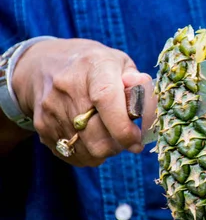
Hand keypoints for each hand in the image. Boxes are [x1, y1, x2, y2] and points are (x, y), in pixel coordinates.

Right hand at [12, 38, 150, 166]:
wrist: (45, 65)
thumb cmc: (94, 66)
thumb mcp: (120, 63)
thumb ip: (139, 85)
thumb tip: (148, 107)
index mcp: (94, 67)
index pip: (106, 100)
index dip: (124, 127)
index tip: (137, 139)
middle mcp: (68, 87)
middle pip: (98, 138)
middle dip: (119, 145)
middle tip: (126, 136)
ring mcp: (52, 110)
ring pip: (88, 153)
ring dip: (105, 151)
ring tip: (108, 133)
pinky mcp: (42, 128)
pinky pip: (73, 156)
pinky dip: (88, 154)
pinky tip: (91, 137)